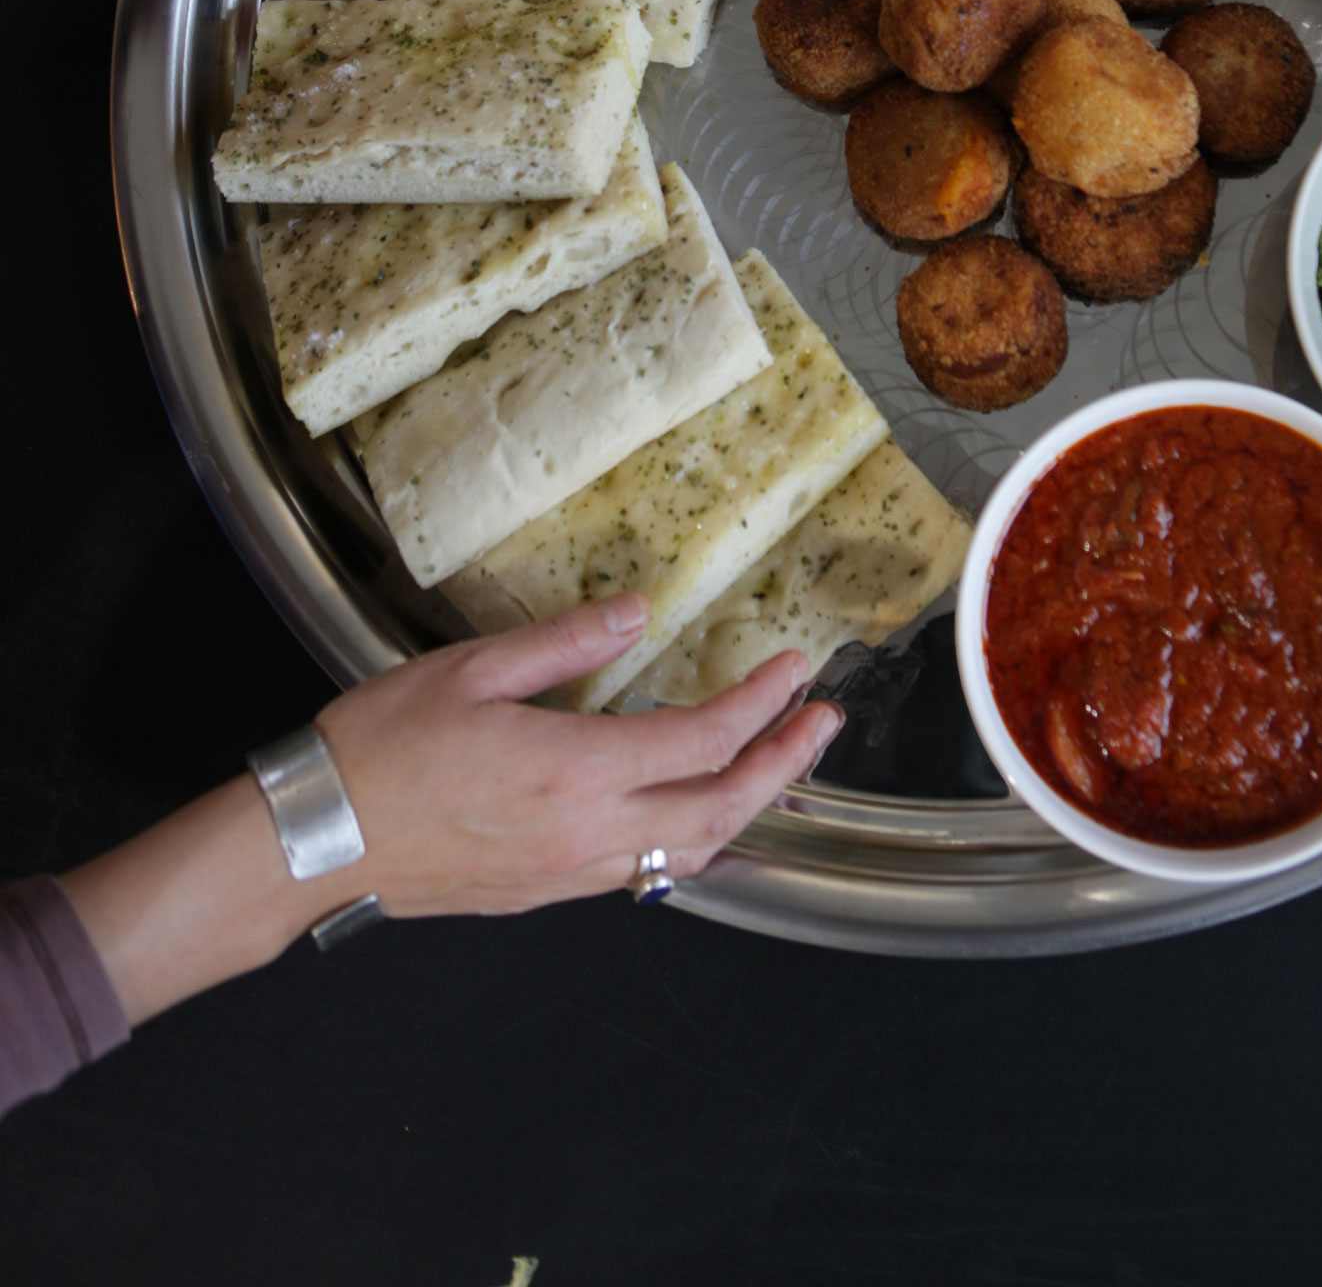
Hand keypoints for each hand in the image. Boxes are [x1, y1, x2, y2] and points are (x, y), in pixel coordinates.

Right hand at [61, 603, 840, 1024]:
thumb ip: (565, 642)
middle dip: (783, 766)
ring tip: (779, 765)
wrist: (313, 841)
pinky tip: (697, 811)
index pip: (701, 741)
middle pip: (718, 810)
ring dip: (745, 808)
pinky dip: (692, 842)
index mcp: (574, 770)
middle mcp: (586, 834)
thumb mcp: (471, 669)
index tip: (797, 670)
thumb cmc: (382, 747)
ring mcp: (568, 874)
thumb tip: (639, 610)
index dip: (761, 706)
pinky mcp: (544, 894)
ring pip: (688, 855)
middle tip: (824, 723)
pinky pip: (644, 876)